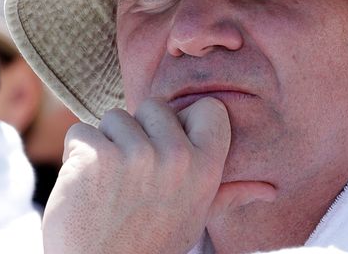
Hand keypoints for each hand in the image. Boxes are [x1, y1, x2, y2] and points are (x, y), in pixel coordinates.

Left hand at [41, 97, 274, 253]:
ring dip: (105, 144)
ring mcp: (135, 154)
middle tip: (134, 177)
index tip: (170, 149)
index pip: (207, 107)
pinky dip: (76, 155)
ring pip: (114, 117)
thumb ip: (230, 194)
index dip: (184, 123)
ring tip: (109, 185)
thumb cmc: (150, 242)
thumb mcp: (195, 216)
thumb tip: (271, 191)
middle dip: (138, 133)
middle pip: (153, 107)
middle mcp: (177, 156)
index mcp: (207, 167)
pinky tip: (85, 188)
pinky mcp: (95, 156)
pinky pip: (80, 132)